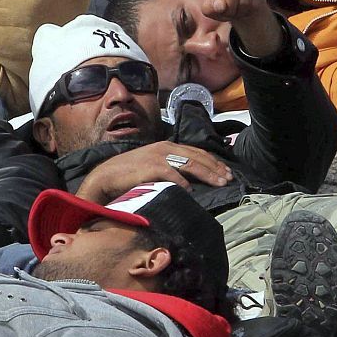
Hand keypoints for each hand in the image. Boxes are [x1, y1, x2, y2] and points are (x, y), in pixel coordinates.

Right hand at [75, 141, 230, 201]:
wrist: (107, 176)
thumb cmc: (130, 174)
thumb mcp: (153, 165)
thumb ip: (170, 167)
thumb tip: (189, 180)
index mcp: (167, 146)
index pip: (196, 152)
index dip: (213, 162)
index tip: (226, 171)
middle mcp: (165, 148)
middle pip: (198, 157)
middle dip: (216, 168)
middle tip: (229, 178)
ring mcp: (159, 156)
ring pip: (191, 164)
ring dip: (208, 174)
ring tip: (220, 183)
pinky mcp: (151, 167)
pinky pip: (173, 174)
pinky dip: (184, 182)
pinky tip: (193, 191)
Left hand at [198, 0, 281, 57]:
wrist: (241, 9)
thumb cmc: (220, 7)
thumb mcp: (210, 10)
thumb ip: (211, 7)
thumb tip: (221, 5)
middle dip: (229, 6)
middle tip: (226, 12)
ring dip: (239, 10)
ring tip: (236, 9)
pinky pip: (256, 1)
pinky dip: (249, 10)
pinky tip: (247, 7)